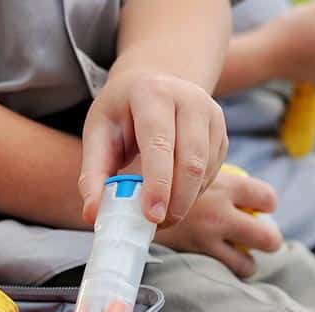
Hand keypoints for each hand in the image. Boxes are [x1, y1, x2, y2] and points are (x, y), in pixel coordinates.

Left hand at [80, 72, 227, 229]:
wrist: (152, 85)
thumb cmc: (120, 113)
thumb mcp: (98, 134)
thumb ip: (93, 174)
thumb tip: (92, 214)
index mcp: (152, 93)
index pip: (159, 143)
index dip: (158, 183)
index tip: (152, 215)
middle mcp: (188, 98)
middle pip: (191, 160)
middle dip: (176, 200)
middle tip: (157, 225)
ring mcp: (211, 114)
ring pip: (205, 170)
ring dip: (185, 200)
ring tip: (160, 215)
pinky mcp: (222, 132)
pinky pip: (212, 172)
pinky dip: (194, 192)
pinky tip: (174, 196)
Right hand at [153, 172, 282, 277]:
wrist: (124, 198)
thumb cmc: (156, 177)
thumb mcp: (188, 167)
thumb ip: (210, 177)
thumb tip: (229, 186)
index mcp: (225, 185)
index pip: (266, 198)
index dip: (266, 204)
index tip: (258, 207)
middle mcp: (222, 213)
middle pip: (267, 237)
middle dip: (267, 239)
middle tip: (256, 237)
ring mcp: (209, 239)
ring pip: (248, 264)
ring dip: (246, 261)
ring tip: (237, 256)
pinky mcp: (194, 255)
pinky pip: (223, 271)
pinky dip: (224, 269)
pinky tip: (215, 263)